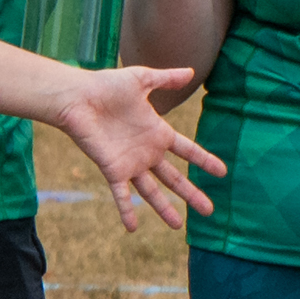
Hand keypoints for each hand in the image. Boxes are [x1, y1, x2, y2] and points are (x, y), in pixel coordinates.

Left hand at [47, 65, 222, 229]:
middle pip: (174, 178)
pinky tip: (132, 227)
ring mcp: (130, 164)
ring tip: (177, 226)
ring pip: (151, 192)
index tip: (222, 172)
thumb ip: (165, 79)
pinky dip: (127, 210)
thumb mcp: (141, 79)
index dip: (204, 160)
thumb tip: (190, 71)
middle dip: (191, 194)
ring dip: (164, 209)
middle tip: (209, 211)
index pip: (187, 150)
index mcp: (157, 133)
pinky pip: (121, 194)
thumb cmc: (106, 85)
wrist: (77, 97)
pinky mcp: (112, 170)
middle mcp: (146, 152)